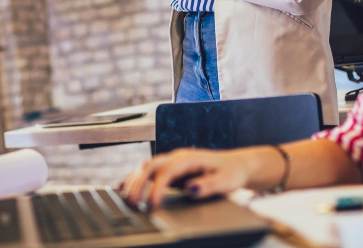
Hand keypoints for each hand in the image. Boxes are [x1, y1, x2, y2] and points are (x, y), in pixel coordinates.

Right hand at [119, 148, 268, 208]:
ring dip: (134, 181)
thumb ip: (208, 185)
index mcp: (190, 158)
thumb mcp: (226, 182)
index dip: (157, 188)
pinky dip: (135, 178)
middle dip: (138, 184)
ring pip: (146, 167)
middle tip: (132, 204)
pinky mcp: (170, 168)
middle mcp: (178, 156)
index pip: (167, 172)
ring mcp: (173, 161)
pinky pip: (148, 170)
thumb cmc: (232, 173)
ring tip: (127, 199)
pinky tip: (125, 187)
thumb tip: (189, 189)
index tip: (152, 205)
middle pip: (151, 166)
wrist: (237, 165)